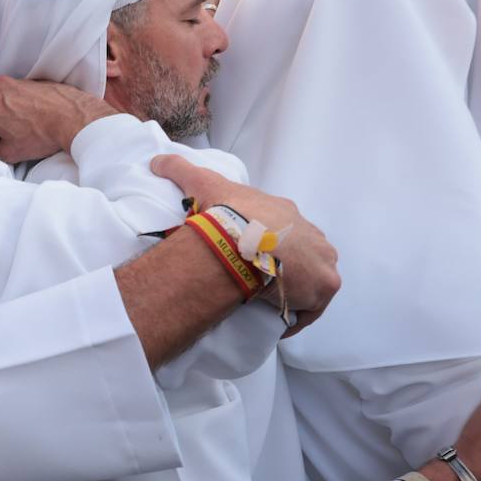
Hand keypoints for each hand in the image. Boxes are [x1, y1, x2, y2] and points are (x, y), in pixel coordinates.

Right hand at [0, 76, 116, 163]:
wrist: (73, 119)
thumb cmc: (41, 135)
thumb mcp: (10, 152)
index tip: (0, 141)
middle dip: (0, 121)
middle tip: (15, 136)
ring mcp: (18, 81)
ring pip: (8, 99)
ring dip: (14, 112)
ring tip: (30, 127)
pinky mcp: (35, 80)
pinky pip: (25, 93)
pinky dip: (28, 104)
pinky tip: (40, 118)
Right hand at [151, 154, 340, 333]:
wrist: (244, 241)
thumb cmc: (228, 214)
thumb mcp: (201, 183)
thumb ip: (179, 169)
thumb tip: (155, 160)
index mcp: (286, 213)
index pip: (282, 229)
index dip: (266, 243)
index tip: (247, 256)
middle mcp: (311, 234)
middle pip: (301, 253)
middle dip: (283, 266)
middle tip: (253, 280)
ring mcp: (322, 260)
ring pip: (309, 278)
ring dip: (291, 288)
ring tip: (262, 300)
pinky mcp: (324, 285)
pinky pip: (311, 307)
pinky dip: (295, 314)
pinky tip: (274, 319)